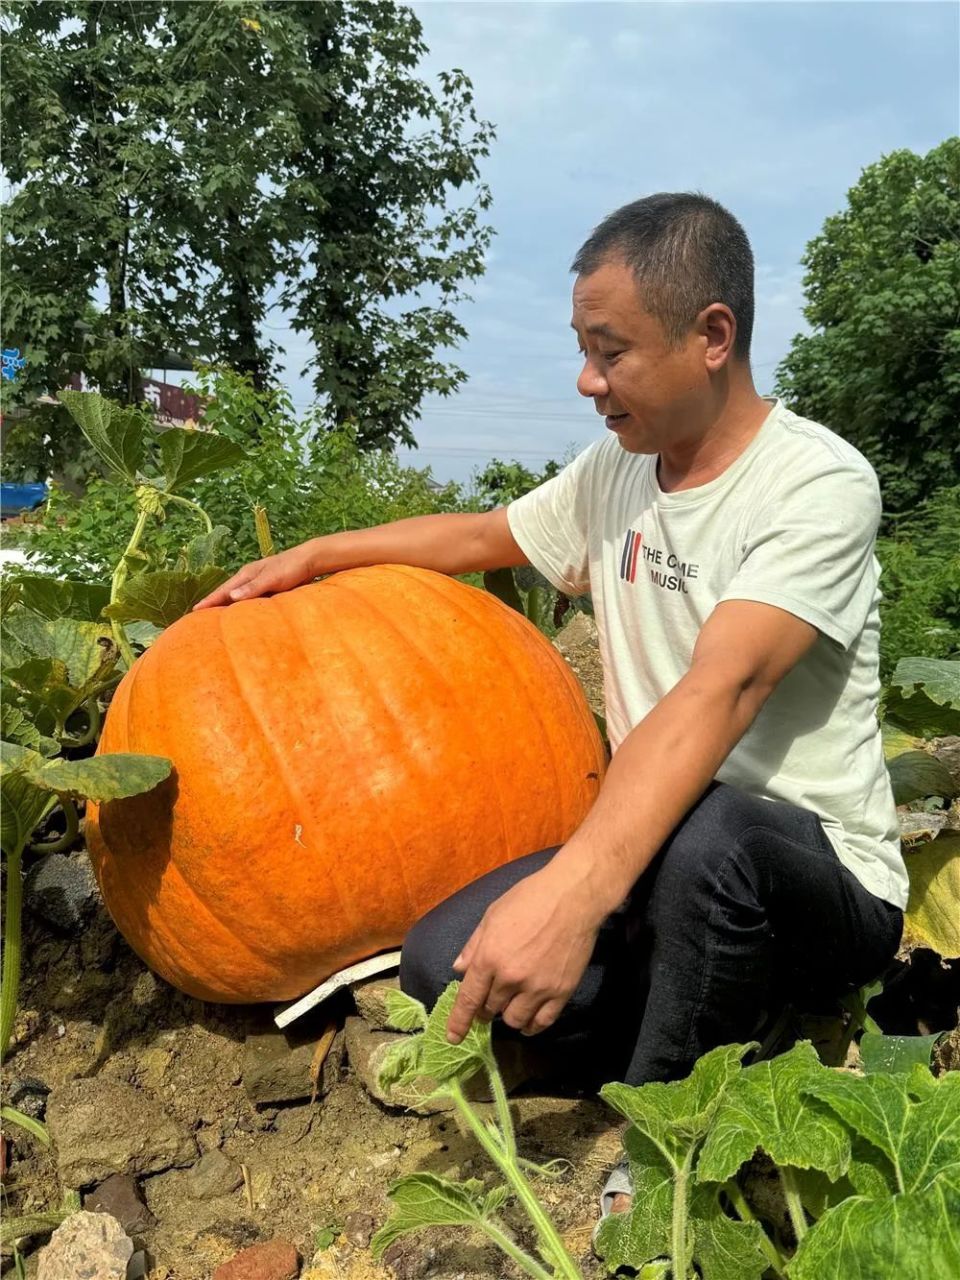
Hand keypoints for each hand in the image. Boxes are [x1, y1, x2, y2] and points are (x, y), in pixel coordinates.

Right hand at [192, 541, 323, 609]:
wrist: (311, 560)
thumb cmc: (291, 567)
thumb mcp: (272, 578)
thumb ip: (253, 587)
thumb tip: (231, 596)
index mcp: (246, 574)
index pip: (223, 591)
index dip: (209, 601)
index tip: (194, 612)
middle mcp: (249, 578)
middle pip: (227, 594)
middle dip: (213, 604)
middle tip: (199, 619)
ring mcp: (259, 583)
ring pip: (238, 598)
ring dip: (227, 607)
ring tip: (215, 620)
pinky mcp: (269, 588)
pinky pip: (251, 600)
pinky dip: (242, 608)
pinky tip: (242, 615)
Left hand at [446, 864, 600, 1043]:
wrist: (573, 897)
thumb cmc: (529, 898)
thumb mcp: (492, 915)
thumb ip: (473, 946)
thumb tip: (458, 970)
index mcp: (489, 958)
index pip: (468, 999)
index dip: (458, 1022)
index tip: (453, 1038)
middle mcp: (510, 978)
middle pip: (490, 1009)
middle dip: (485, 1008)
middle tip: (489, 999)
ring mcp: (537, 988)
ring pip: (514, 1020)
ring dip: (508, 1016)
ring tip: (510, 1006)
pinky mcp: (561, 992)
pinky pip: (542, 1022)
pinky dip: (532, 1026)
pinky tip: (528, 1022)